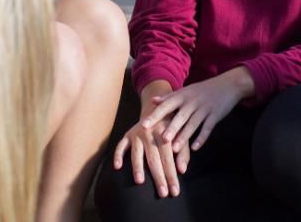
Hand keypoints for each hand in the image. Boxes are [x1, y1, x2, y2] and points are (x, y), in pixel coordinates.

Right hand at [113, 83, 189, 197]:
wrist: (156, 108)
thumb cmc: (171, 127)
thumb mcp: (181, 135)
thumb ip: (183, 152)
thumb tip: (182, 170)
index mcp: (164, 132)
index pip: (168, 158)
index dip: (171, 175)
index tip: (175, 191)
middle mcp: (149, 132)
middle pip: (153, 158)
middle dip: (159, 177)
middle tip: (163, 193)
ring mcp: (137, 133)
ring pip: (136, 153)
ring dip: (138, 167)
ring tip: (140, 182)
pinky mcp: (127, 134)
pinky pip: (121, 145)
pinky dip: (118, 155)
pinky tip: (117, 167)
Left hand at [142, 67, 254, 152]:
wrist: (228, 84)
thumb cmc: (203, 90)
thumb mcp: (186, 91)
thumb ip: (169, 97)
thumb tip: (153, 101)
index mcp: (183, 95)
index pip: (167, 105)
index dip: (156, 115)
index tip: (144, 125)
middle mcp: (192, 101)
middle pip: (180, 116)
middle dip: (171, 128)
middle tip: (161, 139)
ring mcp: (205, 108)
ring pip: (193, 124)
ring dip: (184, 136)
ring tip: (175, 149)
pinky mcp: (215, 115)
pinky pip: (208, 127)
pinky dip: (202, 138)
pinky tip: (195, 148)